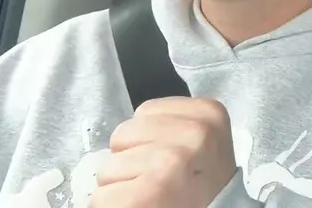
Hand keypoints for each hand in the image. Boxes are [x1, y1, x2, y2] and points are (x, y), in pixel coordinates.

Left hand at [92, 97, 236, 207]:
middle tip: (160, 180)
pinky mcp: (150, 192)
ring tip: (153, 194)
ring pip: (109, 166)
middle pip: (124, 134)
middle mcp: (196, 133)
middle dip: (131, 159)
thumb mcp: (200, 142)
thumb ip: (172, 127)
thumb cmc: (200, 183)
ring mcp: (172, 161)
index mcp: (209, 114)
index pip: (145, 112)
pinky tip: (142, 205)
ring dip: (121, 185)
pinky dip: (113, 205)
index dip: (148, 140)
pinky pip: (102, 197)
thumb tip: (127, 132)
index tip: (171, 160)